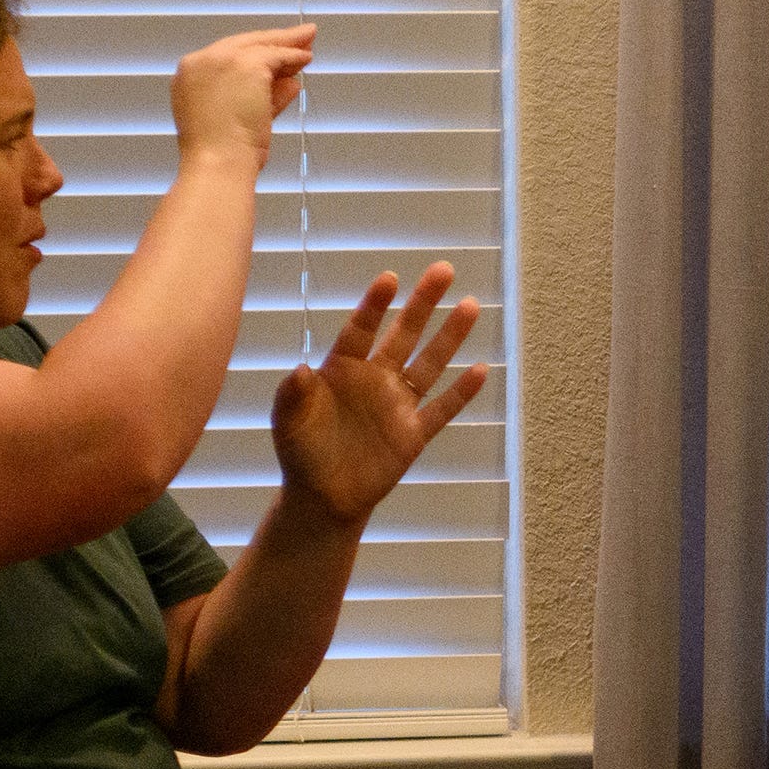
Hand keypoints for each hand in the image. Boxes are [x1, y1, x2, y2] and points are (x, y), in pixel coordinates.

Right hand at [173, 24, 316, 168]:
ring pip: (261, 45)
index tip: (275, 55)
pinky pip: (276, 55)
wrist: (217, 162)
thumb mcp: (241, 120)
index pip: (227, 57)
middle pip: (243, 43)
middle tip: (299, 36)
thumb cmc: (223, 154)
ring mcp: (223, 59)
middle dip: (273, 40)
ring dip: (287, 43)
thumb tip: (292, 83)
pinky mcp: (247, 64)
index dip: (253, 54)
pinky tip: (307, 57)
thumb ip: (265, 98)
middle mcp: (201, 61)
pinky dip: (294, 55)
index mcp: (190, 75)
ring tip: (308, 38)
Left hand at [270, 264, 486, 524]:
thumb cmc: (300, 454)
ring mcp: (398, 405)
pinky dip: (461, 392)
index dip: (375, 305)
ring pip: (429, 363)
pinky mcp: (414, 434)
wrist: (322, 498)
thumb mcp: (287, 421)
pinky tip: (481, 369)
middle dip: (423, 302)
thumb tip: (301, 368)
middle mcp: (375, 379)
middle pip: (404, 334)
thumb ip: (292, 394)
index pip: (361, 329)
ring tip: (470, 305)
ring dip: (450, 336)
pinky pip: (442, 409)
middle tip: (444, 270)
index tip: (390, 278)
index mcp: (342, 369)